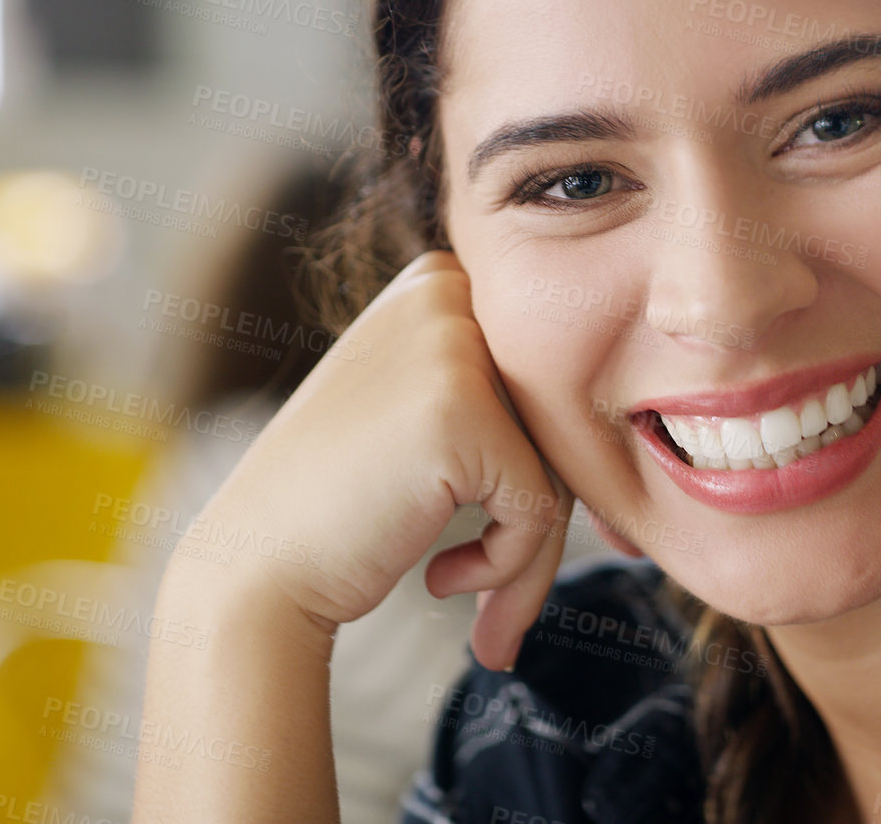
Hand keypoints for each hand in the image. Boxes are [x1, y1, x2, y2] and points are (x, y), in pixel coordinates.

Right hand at [180, 248, 572, 670]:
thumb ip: (503, 396)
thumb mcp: (419, 412)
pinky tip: (441, 580)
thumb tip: (627, 429)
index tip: (516, 539)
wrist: (252, 570)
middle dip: (539, 515)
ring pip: (559, 463)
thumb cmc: (342, 509)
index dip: (538, 467)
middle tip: (500, 598)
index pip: (542, 378)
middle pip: (558, 415)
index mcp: (438, 281)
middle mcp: (447, 294)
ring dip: (528, 552)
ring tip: (471, 596)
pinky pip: (541, 506)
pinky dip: (509, 565)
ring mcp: (455, 346)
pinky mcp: (466, 412)